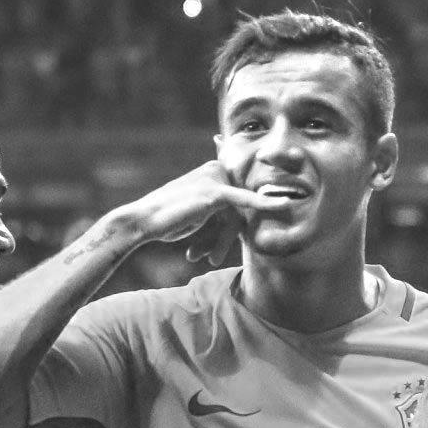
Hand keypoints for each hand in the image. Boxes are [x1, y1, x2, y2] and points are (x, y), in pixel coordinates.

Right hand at [113, 162, 272, 261]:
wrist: (142, 220)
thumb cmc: (168, 219)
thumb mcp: (198, 212)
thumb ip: (220, 211)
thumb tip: (242, 220)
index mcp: (215, 170)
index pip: (237, 200)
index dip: (229, 229)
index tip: (214, 252)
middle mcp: (217, 169)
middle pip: (240, 209)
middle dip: (225, 238)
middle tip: (208, 258)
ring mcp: (217, 179)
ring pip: (238, 216)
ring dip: (222, 242)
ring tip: (208, 258)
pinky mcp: (217, 192)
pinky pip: (245, 202)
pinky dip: (266, 206)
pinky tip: (285, 207)